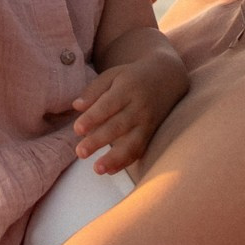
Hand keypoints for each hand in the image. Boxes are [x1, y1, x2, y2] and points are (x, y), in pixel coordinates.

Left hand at [69, 52, 189, 173]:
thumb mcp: (113, 75)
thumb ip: (94, 90)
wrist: (168, 77)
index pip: (108, 105)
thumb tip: (76, 106)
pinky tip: (110, 170)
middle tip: (80, 152)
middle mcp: (139, 107)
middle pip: (118, 126)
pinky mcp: (152, 134)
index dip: (93, 118)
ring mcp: (148, 122)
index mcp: (127, 89)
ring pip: (132, 143)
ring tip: (97, 169)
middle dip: (99, 140)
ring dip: (115, 158)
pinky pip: (140, 150)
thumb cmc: (133, 77)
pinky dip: (126, 162)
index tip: (77, 129)